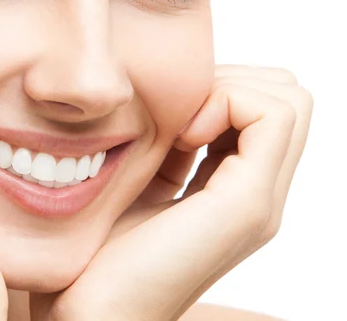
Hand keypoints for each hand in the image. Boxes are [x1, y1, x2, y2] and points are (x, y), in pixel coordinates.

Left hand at [31, 65, 312, 320]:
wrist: (91, 310)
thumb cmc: (99, 248)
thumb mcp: (143, 179)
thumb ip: (173, 146)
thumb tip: (184, 95)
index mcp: (234, 186)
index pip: (263, 103)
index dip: (220, 86)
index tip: (171, 114)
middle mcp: (257, 193)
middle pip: (284, 96)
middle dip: (230, 82)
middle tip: (181, 114)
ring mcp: (259, 200)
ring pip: (288, 100)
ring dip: (228, 90)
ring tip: (180, 128)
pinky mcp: (246, 204)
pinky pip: (272, 116)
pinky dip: (226, 102)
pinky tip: (181, 135)